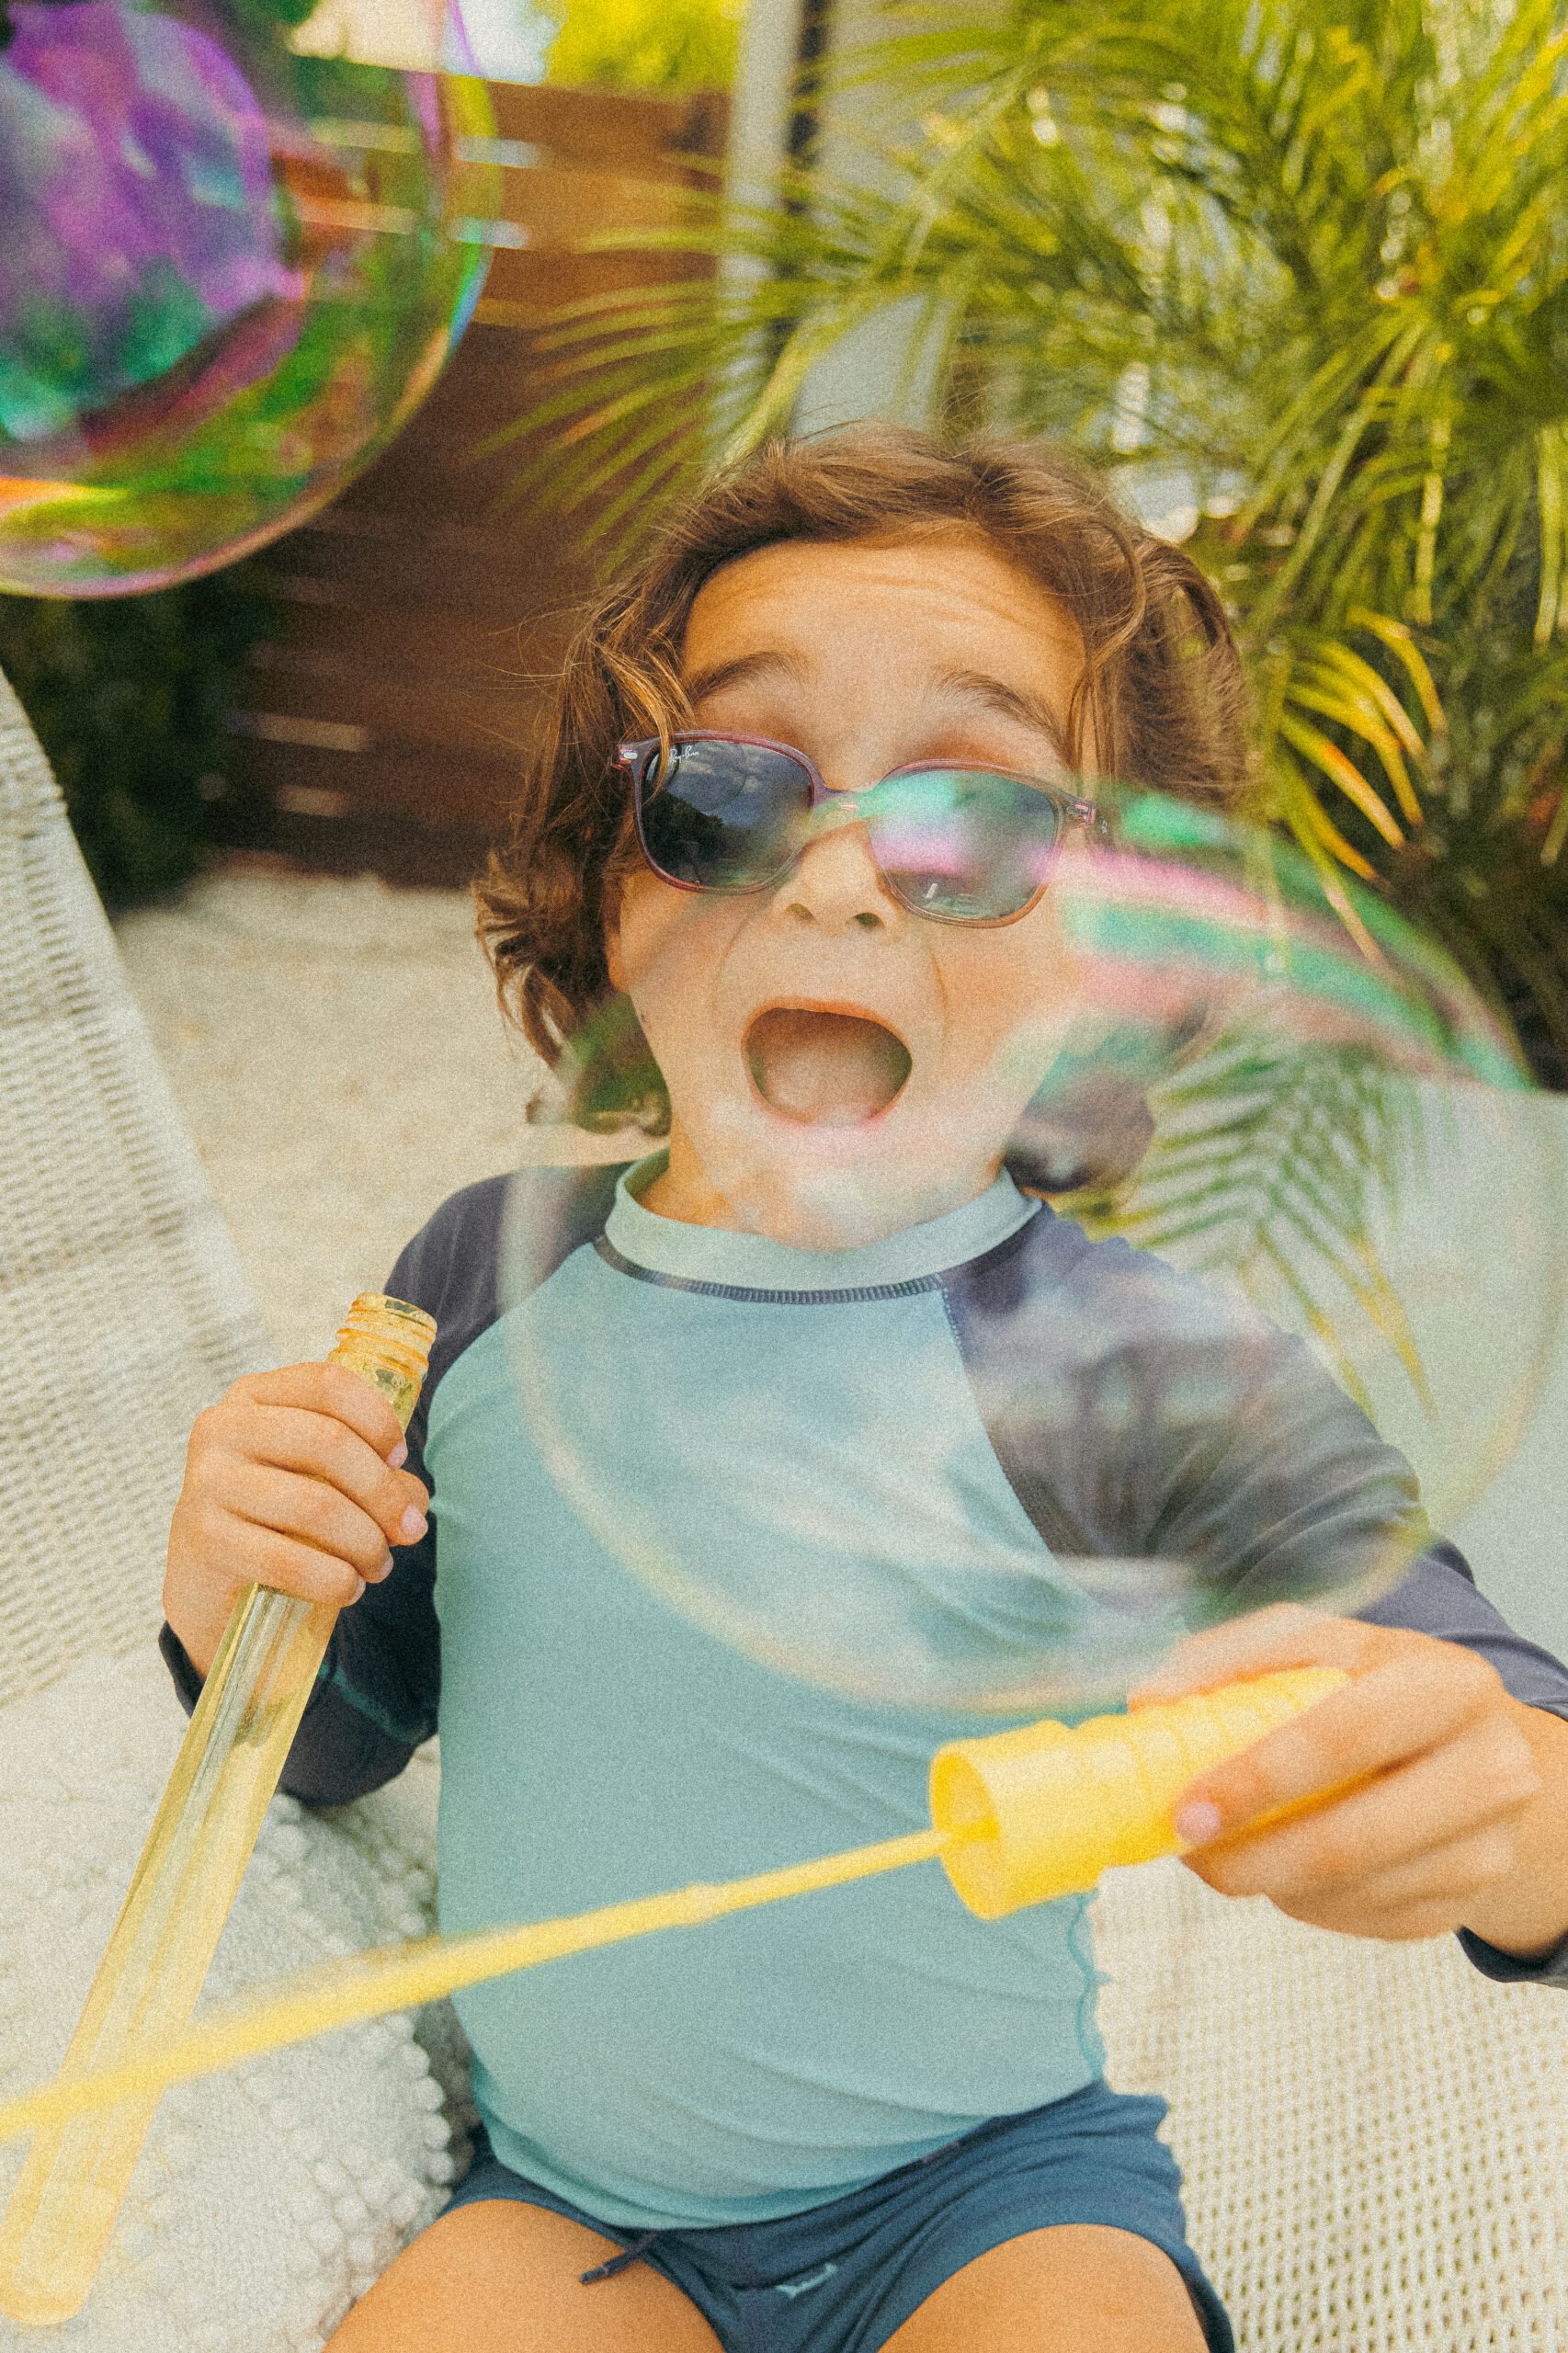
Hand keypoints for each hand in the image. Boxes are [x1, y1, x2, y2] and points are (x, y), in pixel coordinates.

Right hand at [163, 1365, 430, 1679]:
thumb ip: (375, 1477)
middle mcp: (223, 1428)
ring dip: (365, 1543)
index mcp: (254, 1397)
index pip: (328, 1385)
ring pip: (314, 1505)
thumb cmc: (276, 1516)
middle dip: (383, 1492)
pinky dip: (333, 1579)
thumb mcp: (320, 1480)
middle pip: (328, 1441)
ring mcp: (207, 1482)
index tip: (400, 1459)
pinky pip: (287, 1560)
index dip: (377, 1419)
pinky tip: (348, 1587)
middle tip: (409, 1530)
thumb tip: (414, 1508)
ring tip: (378, 1566)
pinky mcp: (204, 1539)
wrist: (206, 1581)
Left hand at [1129, 1604, 1559, 1948]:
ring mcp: (1488, 1846)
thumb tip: (1148, 1702)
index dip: (1258, 1777)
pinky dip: (1306, 1901)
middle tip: (1188, 1850)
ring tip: (1223, 1852)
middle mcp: (1491, 1767)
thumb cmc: (1377, 1688)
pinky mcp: (1467, 1902)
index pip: (1344, 1736)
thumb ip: (1232, 1659)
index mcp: (1447, 1683)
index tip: (1187, 1807)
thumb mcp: (1320, 1647)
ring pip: (1354, 1890)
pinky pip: (1365, 1918)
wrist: (1479, 1749)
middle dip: (1254, 1856)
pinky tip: (1283, 1866)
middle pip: (1355, 1838)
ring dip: (1271, 1880)